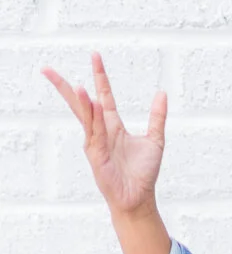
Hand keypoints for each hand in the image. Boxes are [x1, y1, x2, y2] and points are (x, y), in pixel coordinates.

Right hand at [43, 54, 164, 216]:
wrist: (139, 197)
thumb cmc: (144, 172)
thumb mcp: (155, 139)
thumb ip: (157, 117)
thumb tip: (162, 93)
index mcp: (112, 125)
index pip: (104, 95)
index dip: (100, 77)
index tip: (94, 56)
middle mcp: (101, 131)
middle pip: (80, 103)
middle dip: (65, 86)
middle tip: (47, 69)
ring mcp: (95, 143)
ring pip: (86, 117)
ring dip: (83, 102)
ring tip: (80, 86)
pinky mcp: (96, 155)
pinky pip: (95, 133)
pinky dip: (94, 119)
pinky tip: (94, 104)